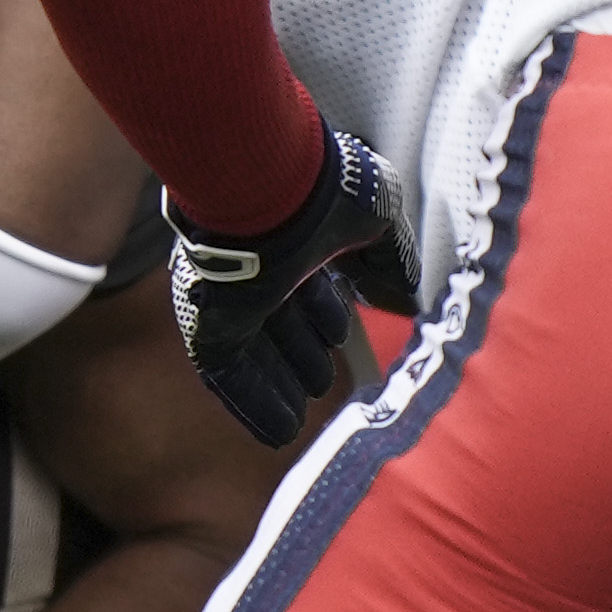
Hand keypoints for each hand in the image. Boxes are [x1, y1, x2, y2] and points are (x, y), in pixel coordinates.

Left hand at [169, 130, 404, 447]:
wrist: (269, 180)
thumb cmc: (324, 187)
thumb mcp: (378, 220)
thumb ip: (392, 259)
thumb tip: (404, 299)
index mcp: (290, 232)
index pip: (304, 280)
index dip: (325, 313)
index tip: (339, 339)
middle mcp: (255, 262)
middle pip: (275, 319)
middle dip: (299, 352)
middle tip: (320, 383)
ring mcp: (227, 292)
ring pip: (251, 351)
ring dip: (276, 386)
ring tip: (298, 419)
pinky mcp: (207, 320)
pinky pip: (225, 372)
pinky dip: (251, 403)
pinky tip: (277, 432)